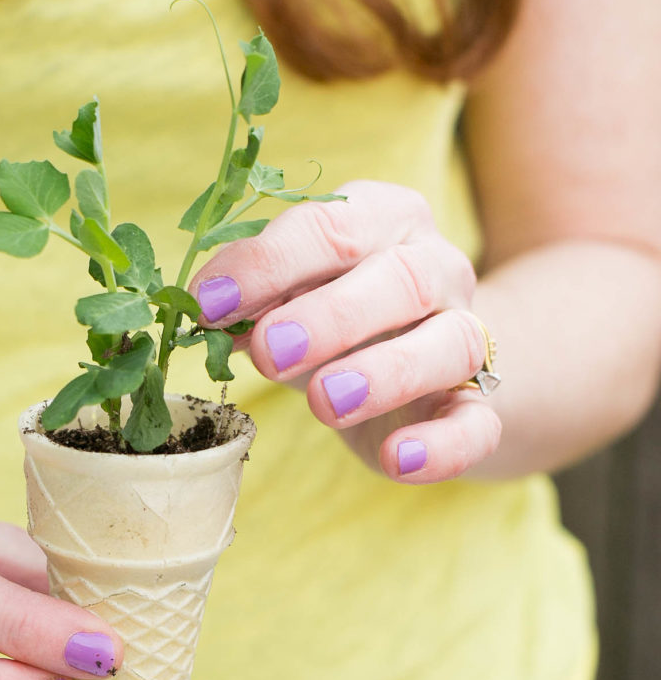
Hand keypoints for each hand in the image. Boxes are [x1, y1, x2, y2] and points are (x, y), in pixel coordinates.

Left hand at [191, 181, 501, 482]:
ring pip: (450, 344)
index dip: (267, 263)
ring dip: (387, 373)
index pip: (332, 227)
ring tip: (327, 403)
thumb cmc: (333, 317)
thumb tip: (202, 315)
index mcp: (384, 220)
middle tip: (269, 350)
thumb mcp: (287, 297)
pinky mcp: (477, 407)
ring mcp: (467, 336)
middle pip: (402, 279)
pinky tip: (397, 460)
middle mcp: (436, 268)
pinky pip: (477, 425)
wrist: (416, 370)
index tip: (209, 302)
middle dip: (332, 315)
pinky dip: (441, 445)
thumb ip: (254, 299)